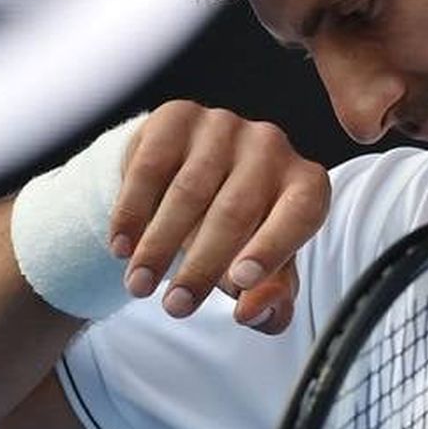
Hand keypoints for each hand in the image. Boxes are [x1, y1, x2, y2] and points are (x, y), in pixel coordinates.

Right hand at [108, 101, 328, 334]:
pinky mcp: (178, 117)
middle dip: (202, 266)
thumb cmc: (238, 231)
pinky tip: (123, 246)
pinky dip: (133, 212)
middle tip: (176, 307)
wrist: (190, 175)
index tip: (240, 282)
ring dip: (159, 245)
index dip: (273, 247)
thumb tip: (251, 311)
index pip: (301, 213)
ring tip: (139, 286)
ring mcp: (224, 126)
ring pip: (190, 191)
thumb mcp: (262, 270)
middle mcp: (271, 146)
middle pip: (237, 210)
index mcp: (304, 184)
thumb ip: (269, 299)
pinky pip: (151, 167)